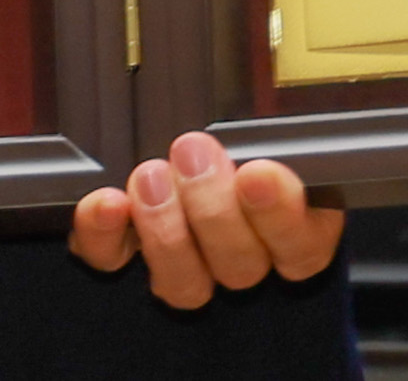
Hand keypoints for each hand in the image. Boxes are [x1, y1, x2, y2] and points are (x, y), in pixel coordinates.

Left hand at [65, 129, 344, 309]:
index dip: (280, 215)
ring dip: (166, 231)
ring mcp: (187, 269)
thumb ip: (273, 132)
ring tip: (151, 177)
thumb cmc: (234, 132)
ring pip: (186, 285)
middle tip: (192, 153)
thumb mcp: (264, 125)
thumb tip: (281, 123)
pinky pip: (113, 264)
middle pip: (241, 265)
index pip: (303, 244)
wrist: (177, 136)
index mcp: (293, 227)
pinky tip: (107, 204)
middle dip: (212, 210)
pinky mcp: (127, 261)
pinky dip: (104, 236)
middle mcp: (244, 258)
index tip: (258, 173)